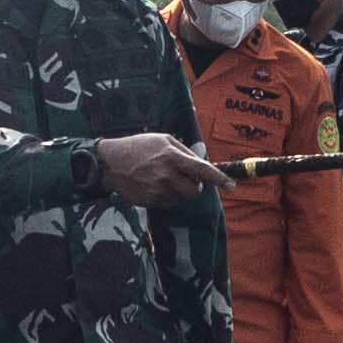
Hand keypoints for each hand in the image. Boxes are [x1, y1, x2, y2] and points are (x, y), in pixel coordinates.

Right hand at [91, 130, 221, 206]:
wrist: (110, 163)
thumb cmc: (139, 147)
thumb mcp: (163, 139)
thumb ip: (185, 152)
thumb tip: (202, 164)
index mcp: (172, 157)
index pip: (202, 170)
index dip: (219, 179)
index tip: (232, 186)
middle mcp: (166, 176)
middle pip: (195, 191)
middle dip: (195, 187)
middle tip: (187, 178)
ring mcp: (158, 191)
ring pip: (182, 199)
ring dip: (180, 191)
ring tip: (165, 178)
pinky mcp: (151, 202)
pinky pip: (169, 203)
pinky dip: (168, 196)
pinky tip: (155, 185)